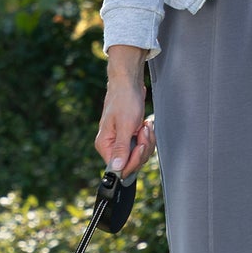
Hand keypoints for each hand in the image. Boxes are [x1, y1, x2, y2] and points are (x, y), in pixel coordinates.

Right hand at [95, 45, 156, 176]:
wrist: (129, 83)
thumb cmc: (124, 100)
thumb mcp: (125, 126)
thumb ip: (121, 149)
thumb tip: (116, 169)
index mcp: (104, 145)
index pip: (119, 167)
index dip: (133, 160)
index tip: (141, 145)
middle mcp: (111, 146)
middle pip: (132, 163)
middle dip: (142, 147)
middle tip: (143, 130)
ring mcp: (122, 142)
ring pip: (140, 155)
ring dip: (147, 140)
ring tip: (144, 125)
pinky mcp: (130, 137)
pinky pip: (143, 146)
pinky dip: (148, 137)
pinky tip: (145, 125)